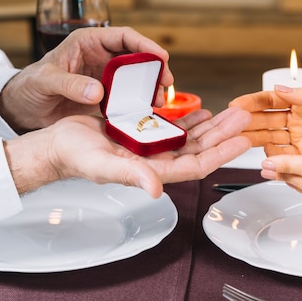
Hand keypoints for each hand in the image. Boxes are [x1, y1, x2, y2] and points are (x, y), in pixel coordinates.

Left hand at [0, 27, 171, 132]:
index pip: (123, 37)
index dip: (145, 44)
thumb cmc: (28, 87)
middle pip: (136, 58)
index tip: (160, 56)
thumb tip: (98, 91)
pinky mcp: (106, 98)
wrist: (21, 110)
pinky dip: (139, 104)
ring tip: (158, 101)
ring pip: (136, 79)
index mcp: (87, 43)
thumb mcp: (44, 81)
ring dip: (149, 88)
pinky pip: (128, 98)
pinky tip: (147, 112)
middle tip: (166, 83)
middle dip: (154, 68)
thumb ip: (69, 84)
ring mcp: (105, 79)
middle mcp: (100, 58)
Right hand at [4, 107, 250, 197]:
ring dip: (212, 125)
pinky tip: (202, 110)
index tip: (242, 141)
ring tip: (231, 111)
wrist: (57, 144)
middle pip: (200, 148)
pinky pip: (173, 126)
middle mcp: (156, 159)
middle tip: (244, 117)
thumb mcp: (102, 164)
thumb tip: (155, 190)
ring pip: (190, 136)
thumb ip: (131, 175)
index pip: (196, 165)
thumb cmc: (74, 156)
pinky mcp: (143, 132)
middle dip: (223, 134)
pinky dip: (189, 119)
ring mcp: (152, 146)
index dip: (221, 154)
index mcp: (152, 170)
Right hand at [229, 85, 301, 158]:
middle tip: (231, 126)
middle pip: (264, 122)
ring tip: (239, 143)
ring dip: (253, 142)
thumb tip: (281, 88)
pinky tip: (262, 162)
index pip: (271, 101)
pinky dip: (271, 163)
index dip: (253, 103)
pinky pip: (283, 162)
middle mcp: (298, 124)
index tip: (237, 105)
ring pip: (269, 142)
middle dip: (246, 123)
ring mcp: (300, 145)